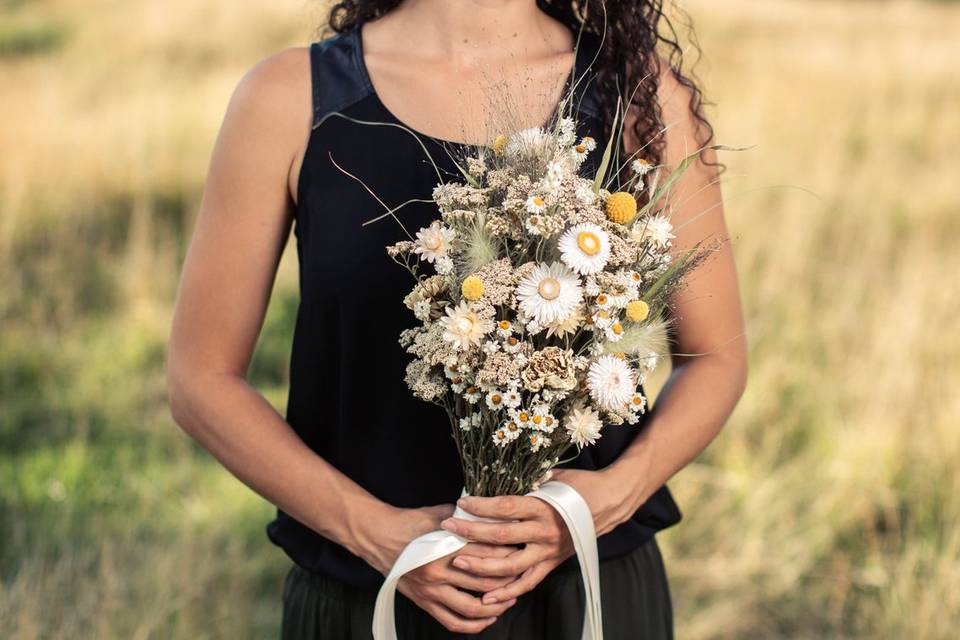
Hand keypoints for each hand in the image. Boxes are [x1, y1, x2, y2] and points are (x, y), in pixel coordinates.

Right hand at [375, 504, 522, 633]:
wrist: (378, 537)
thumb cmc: (409, 522)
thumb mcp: (439, 513)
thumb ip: (465, 517)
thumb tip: (493, 514)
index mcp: (445, 546)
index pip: (488, 553)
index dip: (509, 552)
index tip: (522, 549)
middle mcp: (440, 571)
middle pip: (486, 581)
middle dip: (509, 579)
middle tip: (523, 574)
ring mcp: (432, 590)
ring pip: (473, 607)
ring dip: (496, 606)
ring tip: (510, 599)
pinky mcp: (425, 603)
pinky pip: (453, 622)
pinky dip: (474, 625)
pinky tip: (487, 618)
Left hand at [442, 466, 648, 604]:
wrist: (610, 502)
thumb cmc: (579, 485)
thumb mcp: (552, 476)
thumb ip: (526, 480)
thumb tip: (496, 474)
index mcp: (543, 506)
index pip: (505, 508)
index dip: (480, 506)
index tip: (461, 503)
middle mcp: (544, 531)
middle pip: (501, 536)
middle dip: (471, 533)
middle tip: (448, 527)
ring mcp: (547, 551)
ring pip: (510, 565)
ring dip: (482, 566)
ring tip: (458, 562)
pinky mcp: (551, 564)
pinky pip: (527, 583)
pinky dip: (507, 592)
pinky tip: (486, 598)